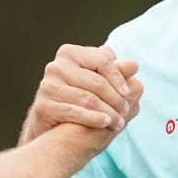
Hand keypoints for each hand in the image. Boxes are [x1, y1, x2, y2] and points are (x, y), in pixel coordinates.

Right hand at [19, 44, 142, 144]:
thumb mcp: (97, 83)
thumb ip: (115, 72)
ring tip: (119, 122)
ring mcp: (47, 86)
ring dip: (109, 112)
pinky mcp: (43, 106)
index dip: (119, 77)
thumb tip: (134, 65)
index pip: (103, 60)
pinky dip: (94, 118)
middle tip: (126, 111)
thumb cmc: (78, 98)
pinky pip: (75, 112)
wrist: (52, 124)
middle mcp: (55, 66)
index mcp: (69, 53)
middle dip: (116, 99)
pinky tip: (106, 123)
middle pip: (97, 81)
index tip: (128, 93)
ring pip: (88, 98)